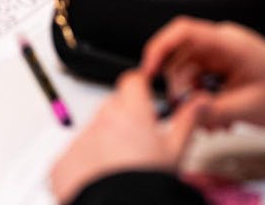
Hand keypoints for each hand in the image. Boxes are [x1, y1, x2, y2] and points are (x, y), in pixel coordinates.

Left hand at [50, 69, 206, 204]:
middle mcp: (102, 120)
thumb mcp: (175, 151)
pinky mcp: (63, 162)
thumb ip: (187, 119)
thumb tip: (201, 101)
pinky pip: (74, 155)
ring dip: (104, 141)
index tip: (144, 94)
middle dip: (123, 118)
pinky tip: (101, 178)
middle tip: (137, 143)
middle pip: (112, 107)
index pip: (132, 81)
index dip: (140, 86)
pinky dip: (85, 163)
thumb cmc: (148, 183)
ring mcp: (80, 140)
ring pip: (93, 131)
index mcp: (131, 112)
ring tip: (119, 167)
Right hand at [140, 17, 264, 129]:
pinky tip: (217, 118)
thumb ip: (214, 109)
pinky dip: (201, 101)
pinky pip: (197, 81)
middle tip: (185, 113)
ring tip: (212, 123)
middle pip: (179, 57)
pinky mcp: (219, 67)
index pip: (184, 31)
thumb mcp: (250, 106)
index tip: (149, 71)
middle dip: (178, 87)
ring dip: (191, 99)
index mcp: (229, 43)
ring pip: (185, 73)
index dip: (160, 47)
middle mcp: (220, 44)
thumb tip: (184, 113)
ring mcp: (219, 55)